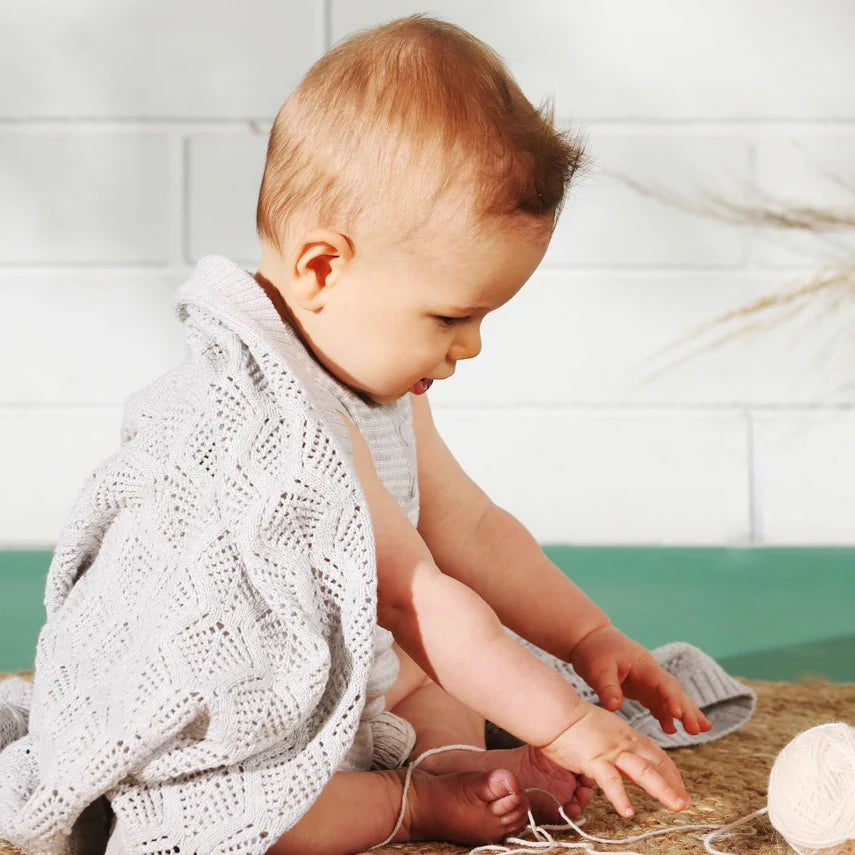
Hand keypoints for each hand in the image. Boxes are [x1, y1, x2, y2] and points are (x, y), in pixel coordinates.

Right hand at [537, 701, 690, 818]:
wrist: (556, 713)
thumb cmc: (573, 722)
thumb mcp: (604, 730)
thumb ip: (618, 746)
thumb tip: (627, 762)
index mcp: (626, 735)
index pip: (656, 754)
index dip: (671, 771)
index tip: (680, 786)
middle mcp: (624, 743)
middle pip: (656, 763)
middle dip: (675, 783)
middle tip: (686, 802)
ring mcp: (611, 751)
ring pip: (644, 771)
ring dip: (663, 789)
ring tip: (677, 805)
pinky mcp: (594, 759)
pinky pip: (610, 780)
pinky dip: (620, 797)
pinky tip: (628, 811)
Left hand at [569, 625, 712, 736]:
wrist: (589, 639)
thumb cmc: (594, 650)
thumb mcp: (598, 669)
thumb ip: (608, 688)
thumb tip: (614, 707)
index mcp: (643, 665)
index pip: (663, 683)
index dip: (672, 698)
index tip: (679, 714)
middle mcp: (650, 673)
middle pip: (674, 691)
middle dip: (688, 709)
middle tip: (699, 729)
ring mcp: (646, 681)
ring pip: (670, 697)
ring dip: (684, 712)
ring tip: (699, 730)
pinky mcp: (640, 688)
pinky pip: (657, 702)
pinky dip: (665, 715)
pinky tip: (671, 728)